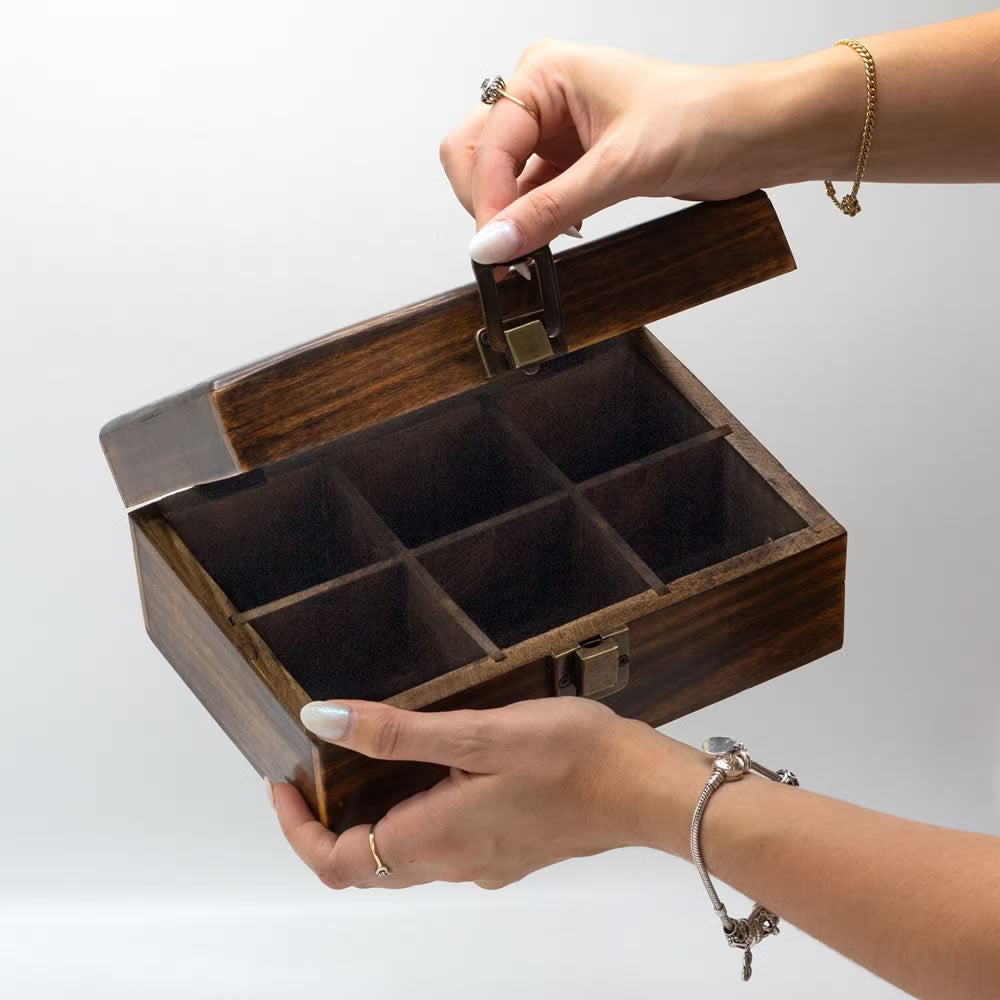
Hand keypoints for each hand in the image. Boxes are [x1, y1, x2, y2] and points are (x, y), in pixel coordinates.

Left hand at [270, 697, 704, 889]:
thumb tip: (323, 720)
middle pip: (364, 867)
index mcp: (434, 837)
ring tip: (365, 764)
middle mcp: (452, 863)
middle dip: (327, 826)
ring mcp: (482, 862)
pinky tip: (433, 772)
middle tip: (315, 775)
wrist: (644, 788)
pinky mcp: (508, 851)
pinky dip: (413, 818)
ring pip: (402, 858)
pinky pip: (441, 846)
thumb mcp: (476, 732)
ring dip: (370, 822)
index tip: (284, 784)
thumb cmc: (571, 757)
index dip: (296, 829)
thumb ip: (397, 733)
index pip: (336, 863)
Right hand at [440, 40, 860, 261]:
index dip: (485, 200)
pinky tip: (542, 244)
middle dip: (484, 205)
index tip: (494, 250)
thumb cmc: (706, 120)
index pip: (485, 143)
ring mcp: (554, 129)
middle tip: (503, 254)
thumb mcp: (620, 169)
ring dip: (505, 218)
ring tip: (524, 258)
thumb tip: (494, 242)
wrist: (756, 135)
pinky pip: (527, 195)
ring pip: (497, 179)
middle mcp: (543, 95)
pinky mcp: (571, 160)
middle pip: (474, 155)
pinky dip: (528, 223)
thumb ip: (550, 209)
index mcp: (546, 73)